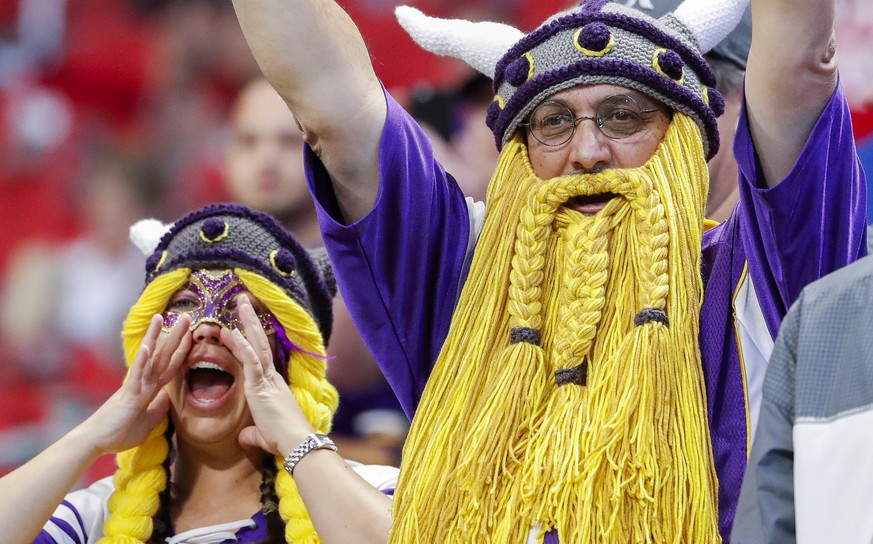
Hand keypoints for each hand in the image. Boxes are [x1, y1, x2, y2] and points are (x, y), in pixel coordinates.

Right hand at [80, 313, 191, 454]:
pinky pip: (137, 374)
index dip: (180, 352)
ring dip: (156, 337)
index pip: (169, 367)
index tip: (191, 335)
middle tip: (185, 316)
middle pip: (162, 355)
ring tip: (161, 317)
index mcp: (148, 389)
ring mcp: (135, 385)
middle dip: (175, 336)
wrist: (95, 442)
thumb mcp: (146, 424)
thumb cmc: (117, 433)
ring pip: (150, 358)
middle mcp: (143, 382)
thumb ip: (157, 410)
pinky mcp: (128, 393)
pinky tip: (149, 345)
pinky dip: (143, 360)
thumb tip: (168, 399)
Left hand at [221, 295, 314, 454]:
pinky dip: (241, 345)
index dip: (252, 340)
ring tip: (240, 303)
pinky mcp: (261, 385)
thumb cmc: (284, 440)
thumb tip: (244, 437)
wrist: (297, 443)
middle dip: (251, 321)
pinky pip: (250, 360)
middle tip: (244, 301)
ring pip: (256, 344)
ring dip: (247, 323)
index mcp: (272, 386)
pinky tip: (231, 332)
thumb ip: (252, 433)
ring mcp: (267, 379)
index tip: (244, 325)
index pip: (261, 357)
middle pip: (261, 342)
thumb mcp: (263, 435)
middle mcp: (271, 377)